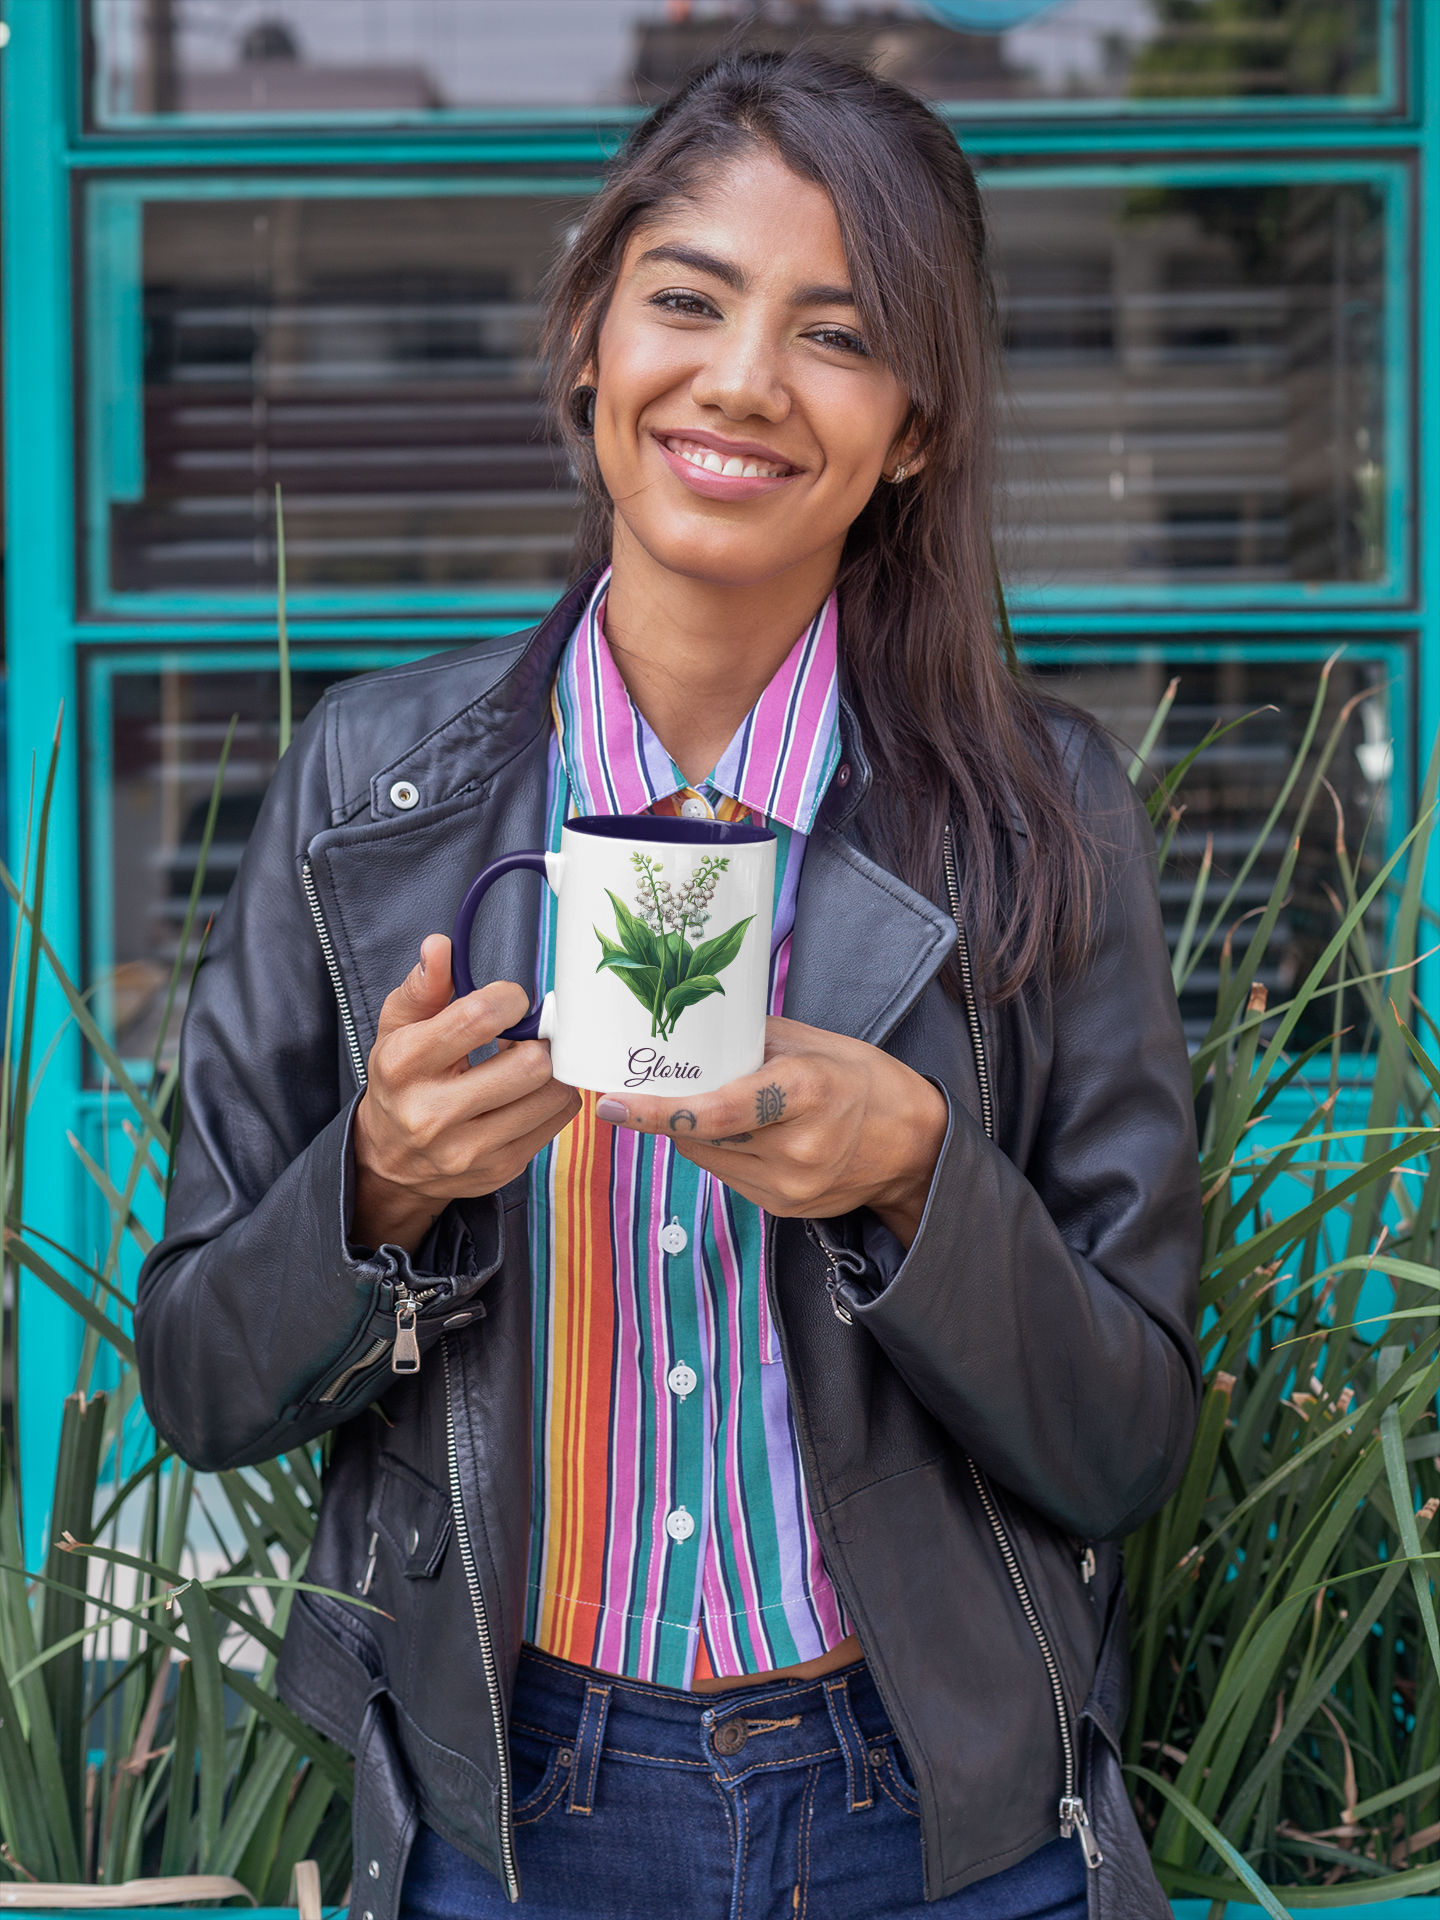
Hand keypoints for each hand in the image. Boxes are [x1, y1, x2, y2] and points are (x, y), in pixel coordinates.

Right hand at [351, 934, 580, 1254]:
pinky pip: (558, 1121)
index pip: (478, 1018)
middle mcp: (433, 1114)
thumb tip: (440, 946)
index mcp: (405, 1065)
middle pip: (529, 1064)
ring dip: (551, 1069)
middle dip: (538, 1039)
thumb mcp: (398, 1028)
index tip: (510, 1001)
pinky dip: (554, 1097)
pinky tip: (530, 1090)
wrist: (389, 1161)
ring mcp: (470, 1149)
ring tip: (527, 1062)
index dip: (510, 999)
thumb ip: (422, 986)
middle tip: (527, 1034)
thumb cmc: (401, 1082)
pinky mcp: (501, 1169)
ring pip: (552, 1094)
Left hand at [594, 1017, 947, 1247]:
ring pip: (707, 1159)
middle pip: (701, 1137)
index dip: (657, 1110)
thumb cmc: (862, 1079)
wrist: (913, 1146)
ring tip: (701, 1103)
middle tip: (640, 1086)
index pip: (715, 1112)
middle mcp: (797, 1148)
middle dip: (666, 1113)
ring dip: (692, 1133)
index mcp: (806, 1093)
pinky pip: (727, 1176)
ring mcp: (790, 1186)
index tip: (610, 1102)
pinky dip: (717, 1151)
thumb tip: (683, 1032)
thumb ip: (747, 1040)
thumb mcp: (812, 1042)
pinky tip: (734, 1132)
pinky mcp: (783, 1209)